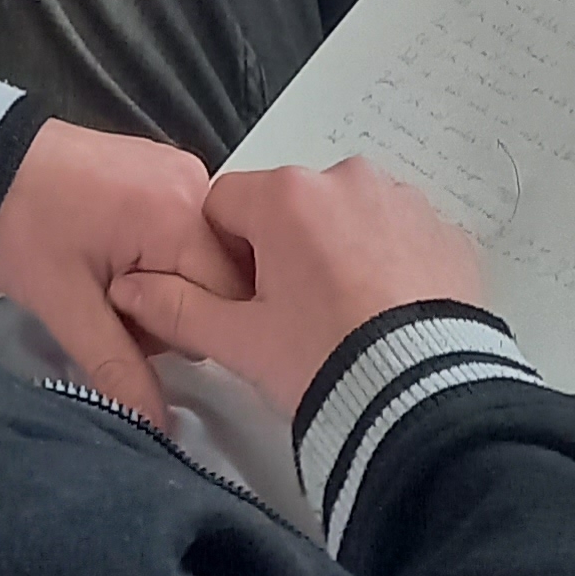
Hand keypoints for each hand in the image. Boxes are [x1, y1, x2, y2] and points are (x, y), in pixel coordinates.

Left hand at [0, 118, 248, 428]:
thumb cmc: (20, 224)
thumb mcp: (65, 306)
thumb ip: (117, 368)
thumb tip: (155, 423)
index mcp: (179, 214)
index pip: (224, 301)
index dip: (180, 330)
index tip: (129, 329)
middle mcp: (194, 183)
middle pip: (219, 279)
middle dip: (170, 309)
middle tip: (111, 304)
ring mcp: (180, 172)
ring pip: (200, 259)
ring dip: (161, 285)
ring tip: (106, 280)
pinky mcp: (164, 171)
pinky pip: (182, 231)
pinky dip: (155, 257)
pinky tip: (112, 258)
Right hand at [112, 158, 493, 420]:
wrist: (424, 399)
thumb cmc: (319, 360)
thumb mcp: (240, 343)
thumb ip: (178, 307)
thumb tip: (127, 287)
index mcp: (285, 194)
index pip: (226, 208)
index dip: (227, 259)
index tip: (248, 307)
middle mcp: (344, 176)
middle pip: (290, 210)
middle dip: (285, 254)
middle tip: (297, 322)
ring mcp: (402, 198)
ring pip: (346, 219)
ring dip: (338, 254)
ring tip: (348, 322)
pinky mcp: (447, 229)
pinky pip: (399, 236)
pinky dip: (389, 264)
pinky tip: (389, 316)